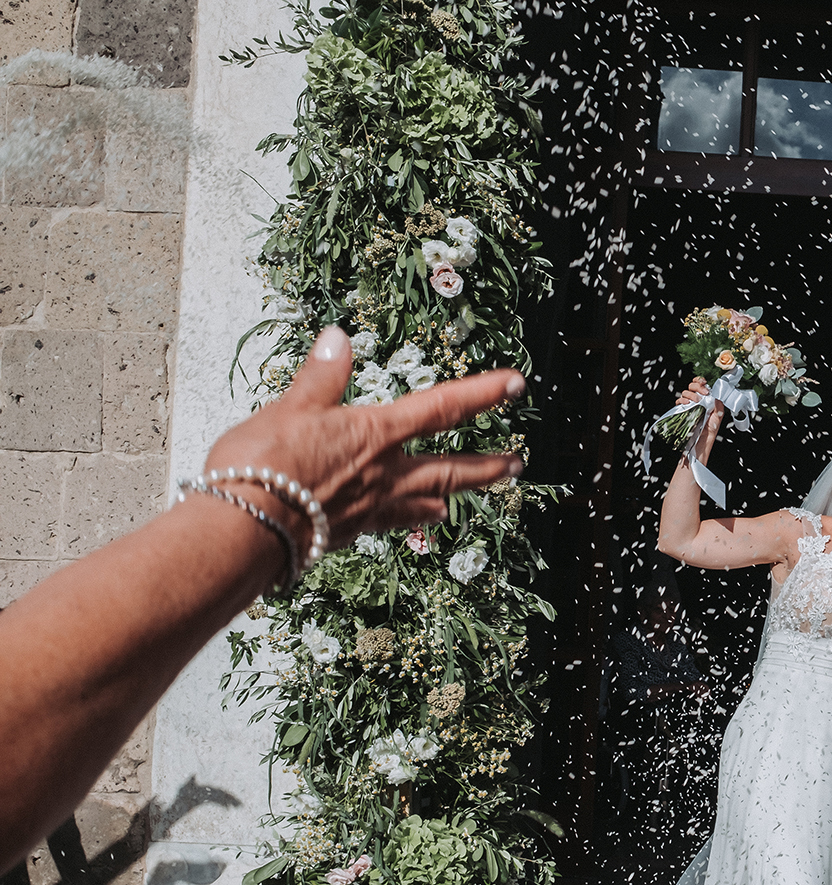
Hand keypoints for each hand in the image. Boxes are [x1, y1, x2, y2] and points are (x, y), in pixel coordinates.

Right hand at [201, 325, 522, 550]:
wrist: (246, 527)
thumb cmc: (264, 464)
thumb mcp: (291, 407)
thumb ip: (321, 376)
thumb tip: (338, 337)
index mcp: (377, 433)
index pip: (443, 407)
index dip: (483, 393)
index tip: (517, 384)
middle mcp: (384, 473)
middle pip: (450, 469)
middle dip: (487, 466)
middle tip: (516, 466)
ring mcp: (372, 507)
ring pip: (425, 501)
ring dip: (449, 498)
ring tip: (459, 501)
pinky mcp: (350, 532)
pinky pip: (389, 523)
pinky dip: (404, 519)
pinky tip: (403, 520)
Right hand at [678, 376, 722, 464]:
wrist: (701, 444)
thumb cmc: (709, 432)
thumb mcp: (718, 417)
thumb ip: (718, 405)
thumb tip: (718, 393)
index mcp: (706, 401)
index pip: (701, 386)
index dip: (700, 381)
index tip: (703, 382)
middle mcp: (697, 402)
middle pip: (692, 386)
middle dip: (697, 387)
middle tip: (703, 393)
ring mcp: (689, 406)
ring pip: (685, 392)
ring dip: (691, 394)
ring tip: (696, 402)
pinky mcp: (682, 412)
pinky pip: (679, 402)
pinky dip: (682, 400)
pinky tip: (686, 404)